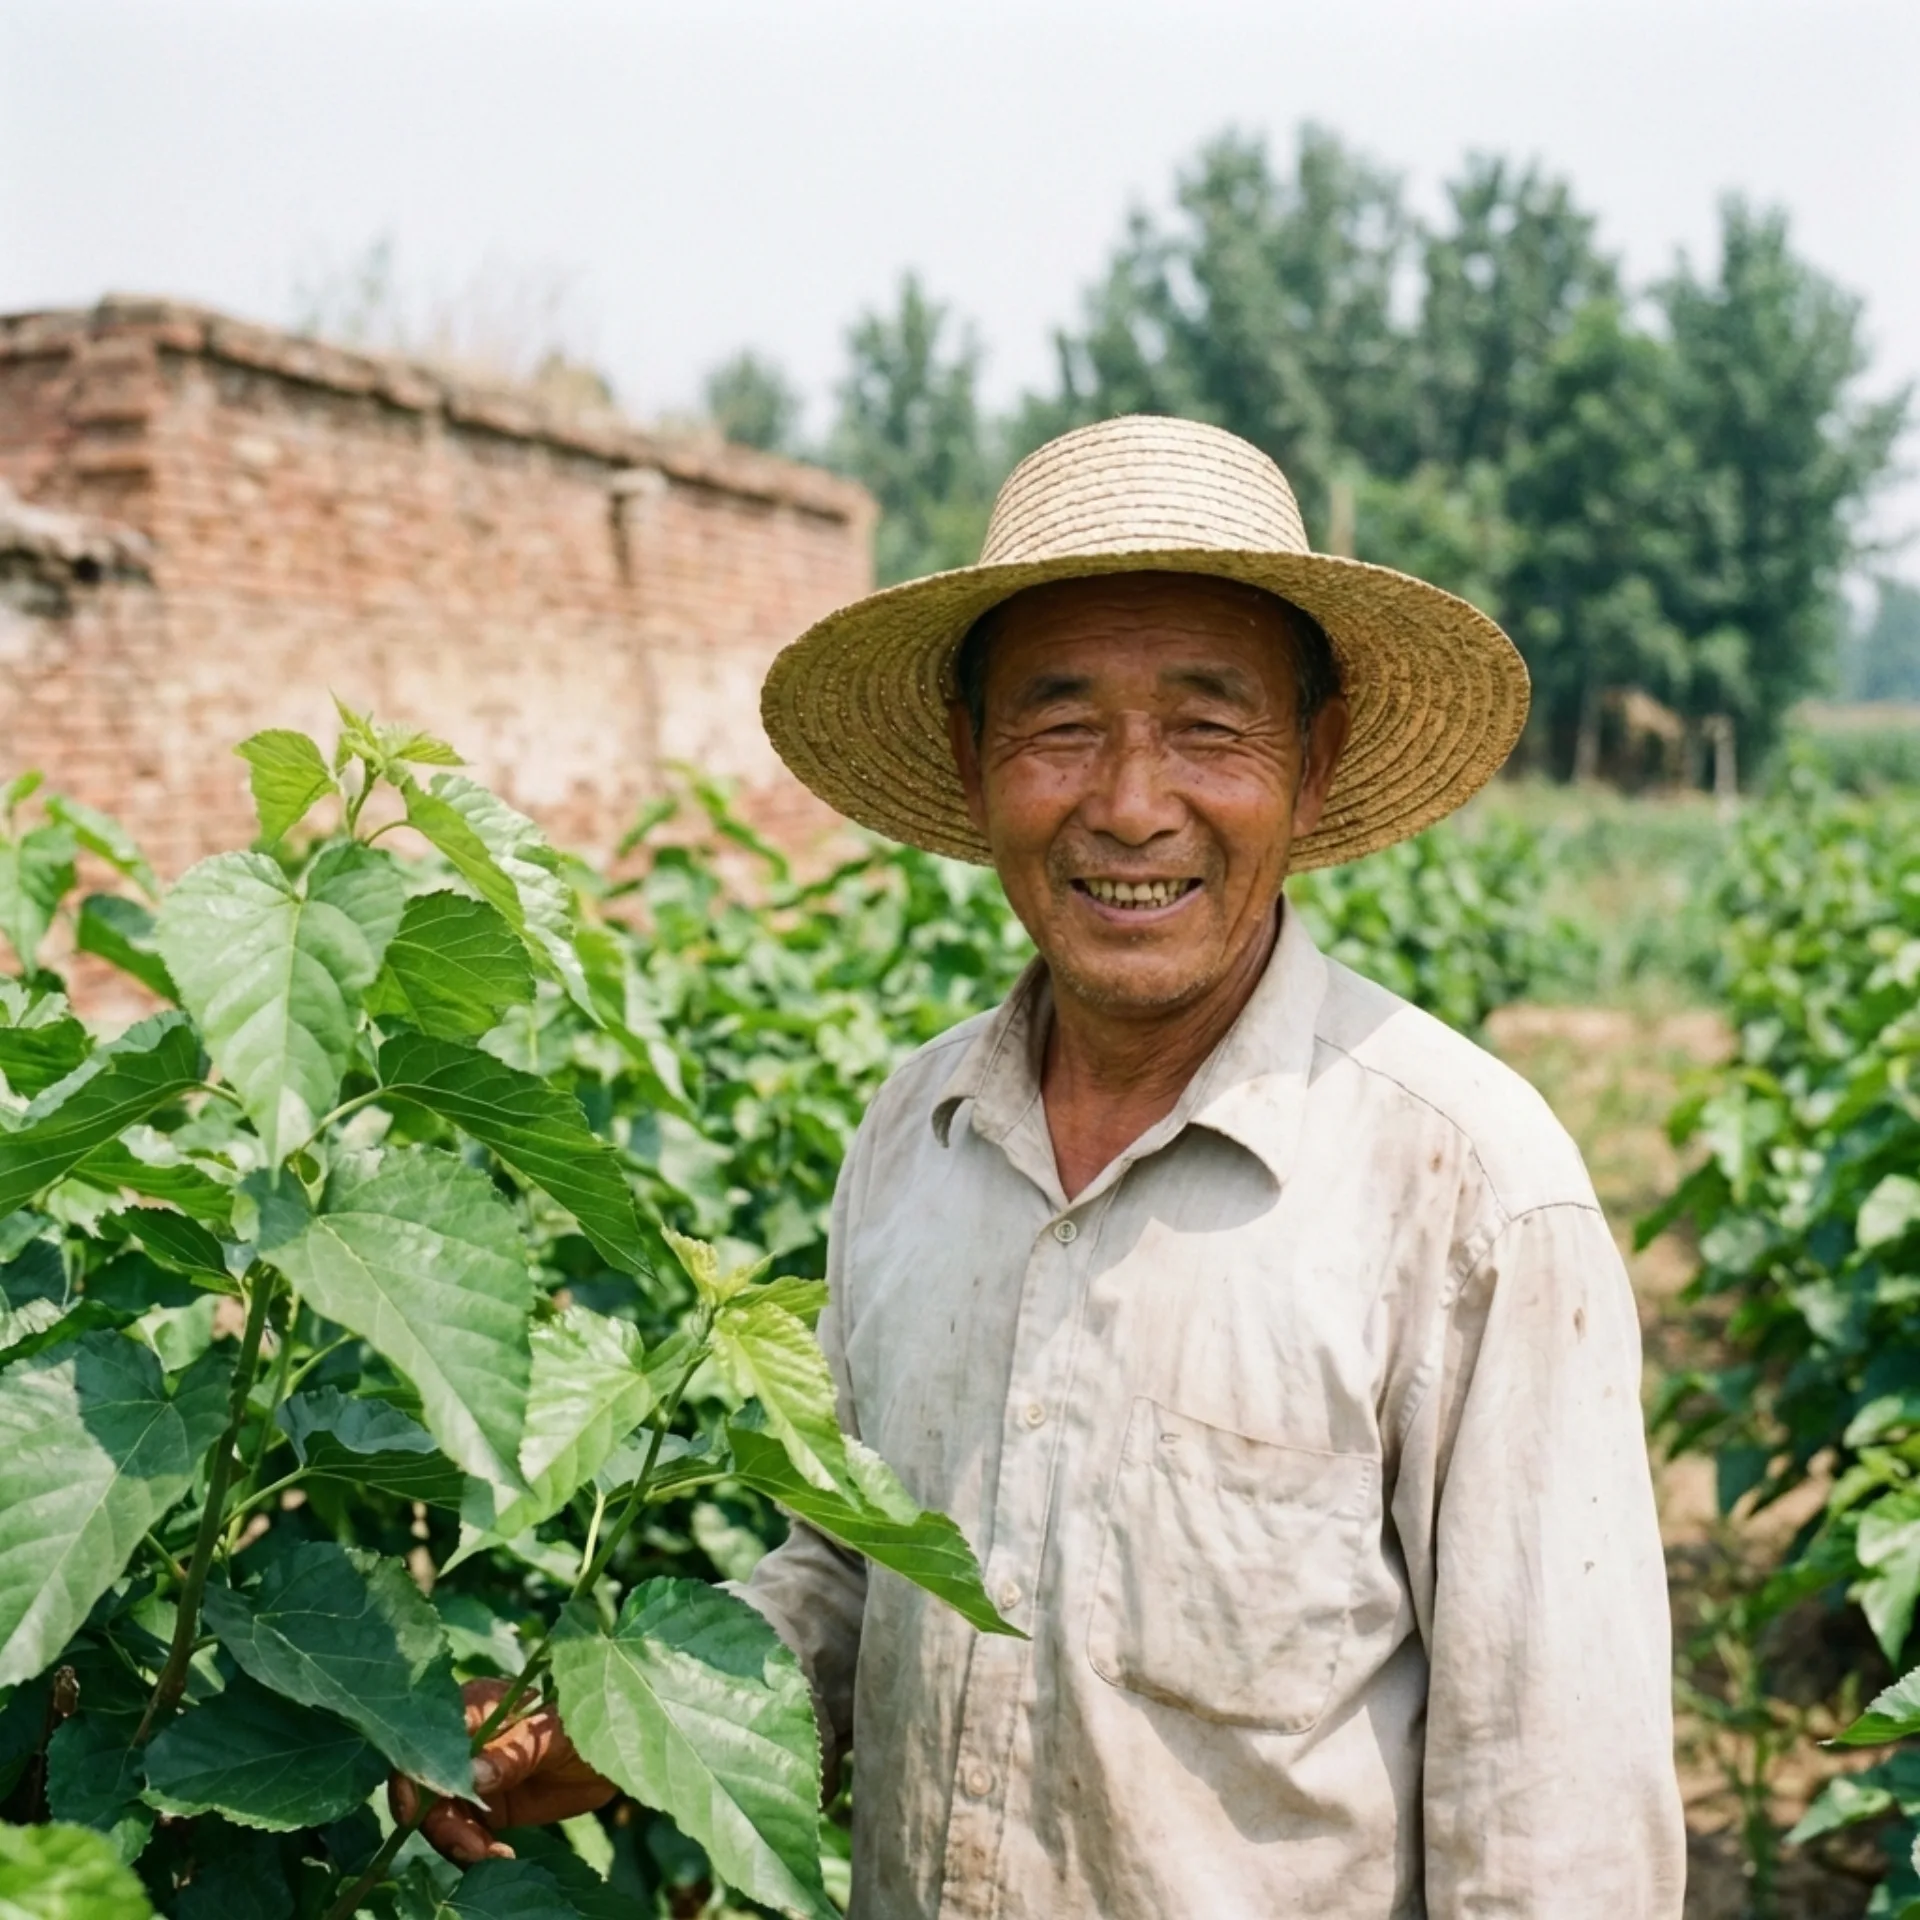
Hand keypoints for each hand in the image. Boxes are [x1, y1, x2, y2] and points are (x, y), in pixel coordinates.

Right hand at [389, 1677, 616, 1862]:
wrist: (623, 1753)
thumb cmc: (597, 1721)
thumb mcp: (560, 1735)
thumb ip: (516, 1752)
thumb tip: (471, 1775)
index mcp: (479, 1705)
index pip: (430, 1733)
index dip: (416, 1769)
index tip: (418, 1808)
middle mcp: (468, 1739)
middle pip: (427, 1781)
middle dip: (440, 1820)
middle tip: (471, 1847)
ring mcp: (476, 1774)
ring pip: (441, 1813)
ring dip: (459, 1841)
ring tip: (493, 1855)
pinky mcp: (489, 1804)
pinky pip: (465, 1833)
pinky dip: (475, 1851)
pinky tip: (502, 1856)